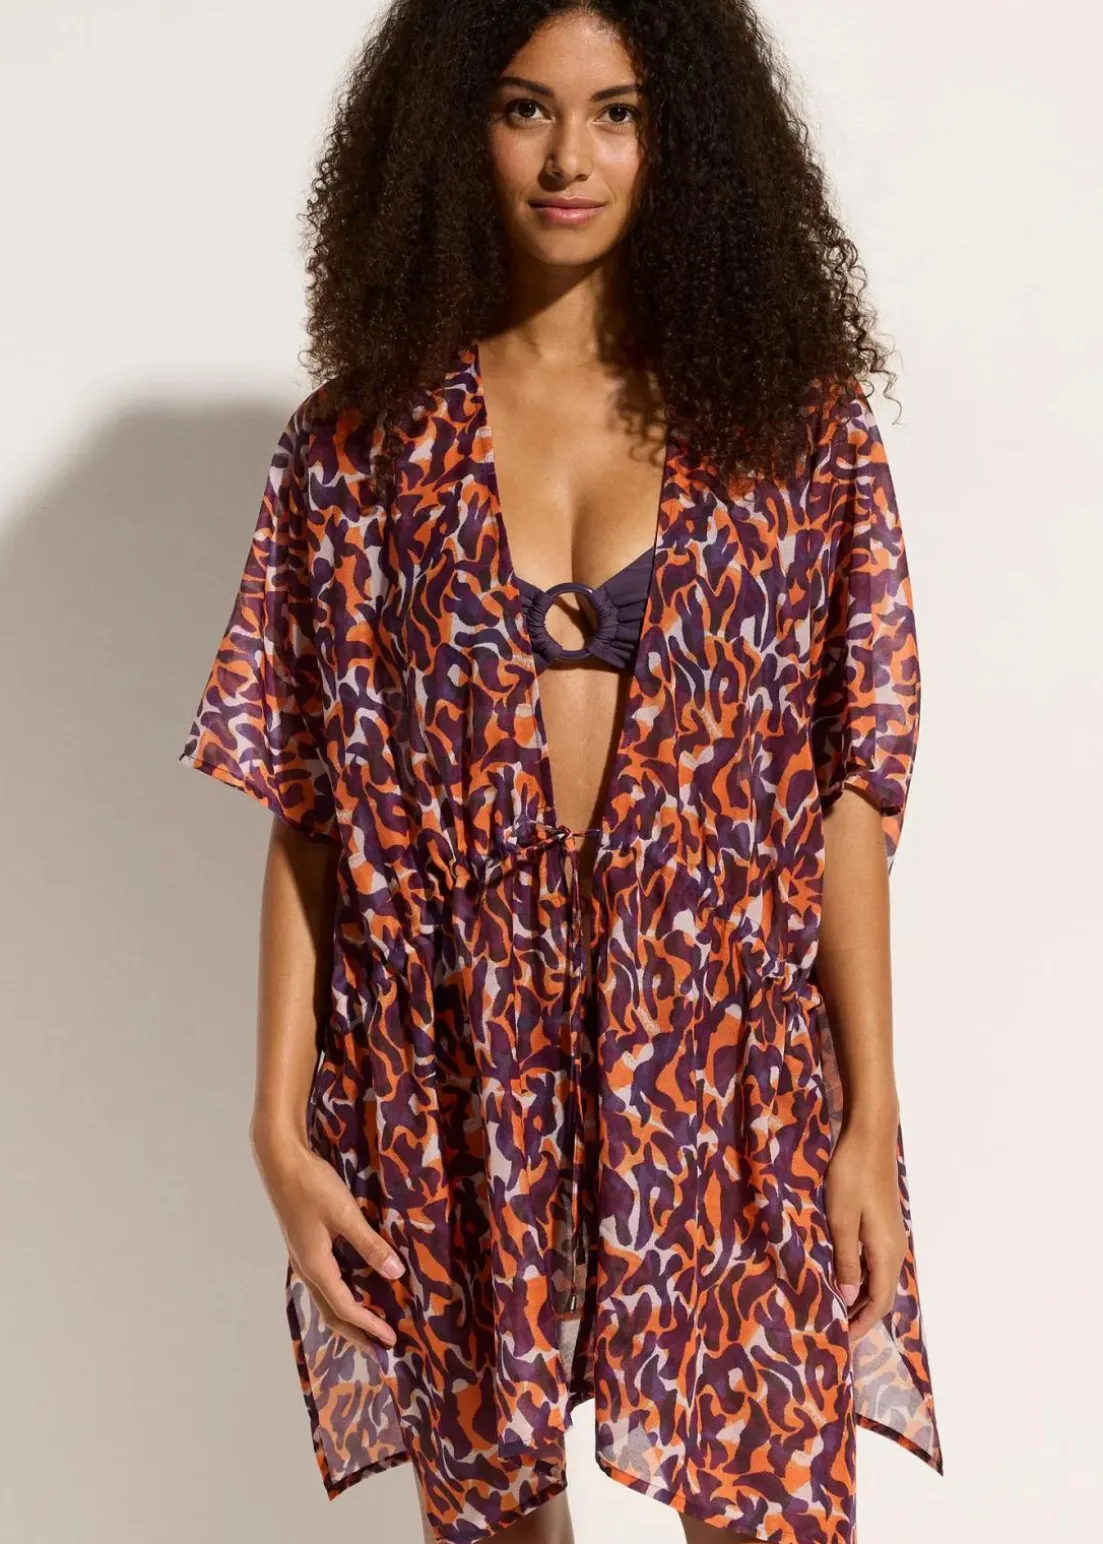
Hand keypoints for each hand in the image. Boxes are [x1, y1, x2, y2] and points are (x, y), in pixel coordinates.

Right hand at [251, 1128, 404, 1353]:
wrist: (281, 1161)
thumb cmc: (312, 1185)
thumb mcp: (344, 1213)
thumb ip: (369, 1244)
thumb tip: (396, 1274)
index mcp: (315, 1265)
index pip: (345, 1307)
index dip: (369, 1325)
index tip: (391, 1339)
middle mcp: (307, 1268)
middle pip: (331, 1312)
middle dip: (356, 1333)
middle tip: (379, 1350)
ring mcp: (304, 1257)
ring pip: (326, 1298)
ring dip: (347, 1317)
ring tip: (367, 1329)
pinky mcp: (305, 1245)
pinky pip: (324, 1282)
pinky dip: (340, 1296)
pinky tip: (352, 1289)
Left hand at [824, 1119, 905, 1343]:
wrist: (869, 1137)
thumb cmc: (851, 1176)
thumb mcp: (841, 1219)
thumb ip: (846, 1259)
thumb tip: (849, 1298)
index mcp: (886, 1252)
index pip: (878, 1302)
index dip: (860, 1325)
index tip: (840, 1342)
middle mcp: (894, 1248)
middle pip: (881, 1294)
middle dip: (859, 1315)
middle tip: (833, 1330)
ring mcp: (890, 1235)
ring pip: (878, 1278)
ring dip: (859, 1296)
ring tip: (834, 1308)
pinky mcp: (883, 1224)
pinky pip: (875, 1261)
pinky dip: (860, 1276)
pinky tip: (841, 1274)